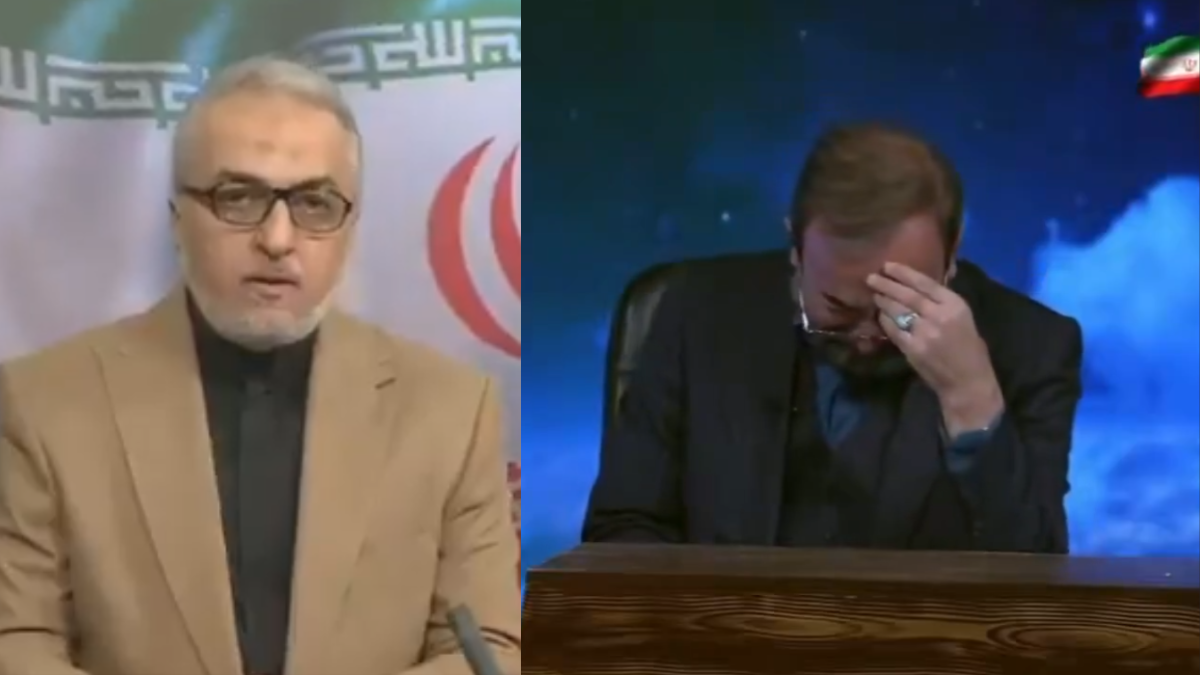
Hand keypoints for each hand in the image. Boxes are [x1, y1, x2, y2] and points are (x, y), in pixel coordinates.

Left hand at [867, 262, 1002, 434]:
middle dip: (887, 285)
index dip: (904, 273)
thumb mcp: (963, 318)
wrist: (968, 382)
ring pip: (897, 311)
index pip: (925, 283)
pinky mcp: (913, 349)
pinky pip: (893, 329)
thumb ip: (942, 301)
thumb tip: (920, 283)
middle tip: (871, 277)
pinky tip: (880, 315)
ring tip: (874, 294)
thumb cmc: (969, 349)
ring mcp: (924, 333)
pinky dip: (885, 321)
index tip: (888, 265)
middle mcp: (939, 316)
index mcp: (956, 305)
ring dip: (883, 301)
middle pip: (907, 295)